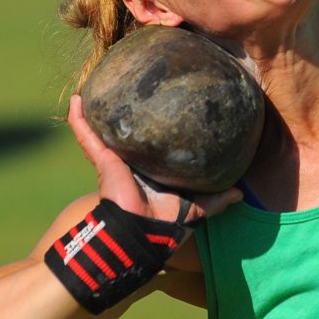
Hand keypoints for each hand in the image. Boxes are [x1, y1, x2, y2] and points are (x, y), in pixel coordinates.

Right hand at [66, 94, 241, 223]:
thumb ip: (217, 200)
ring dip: (97, 111)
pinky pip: (87, 137)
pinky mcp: (104, 161)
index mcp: (152, 172)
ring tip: (96, 85)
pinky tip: (76, 99)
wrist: (142, 233)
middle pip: (127, 133)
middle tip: (129, 85)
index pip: (154, 146)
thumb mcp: (197, 208)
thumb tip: (241, 194)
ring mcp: (115, 160)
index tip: (163, 106)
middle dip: (124, 113)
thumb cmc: (167, 223)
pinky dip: (79, 121)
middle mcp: (133, 163)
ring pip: (103, 130)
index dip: (157, 130)